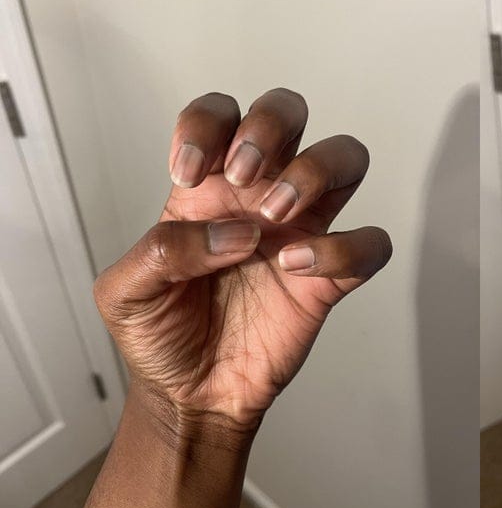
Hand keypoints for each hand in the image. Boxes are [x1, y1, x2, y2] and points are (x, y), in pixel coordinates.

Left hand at [94, 89, 391, 428]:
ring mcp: (301, 232)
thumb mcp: (125, 292)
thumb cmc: (160, 336)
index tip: (187, 175)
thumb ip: (164, 250)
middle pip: (289, 112)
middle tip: (243, 177)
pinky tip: (295, 268)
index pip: (220, 114)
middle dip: (270, 126)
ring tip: (275, 215)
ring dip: (314, 170)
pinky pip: (370, 244)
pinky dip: (343, 249)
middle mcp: (259, 197)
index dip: (208, 124)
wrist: (191, 396)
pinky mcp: (330, 278)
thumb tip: (235, 233)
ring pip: (346, 158)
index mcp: (207, 189)